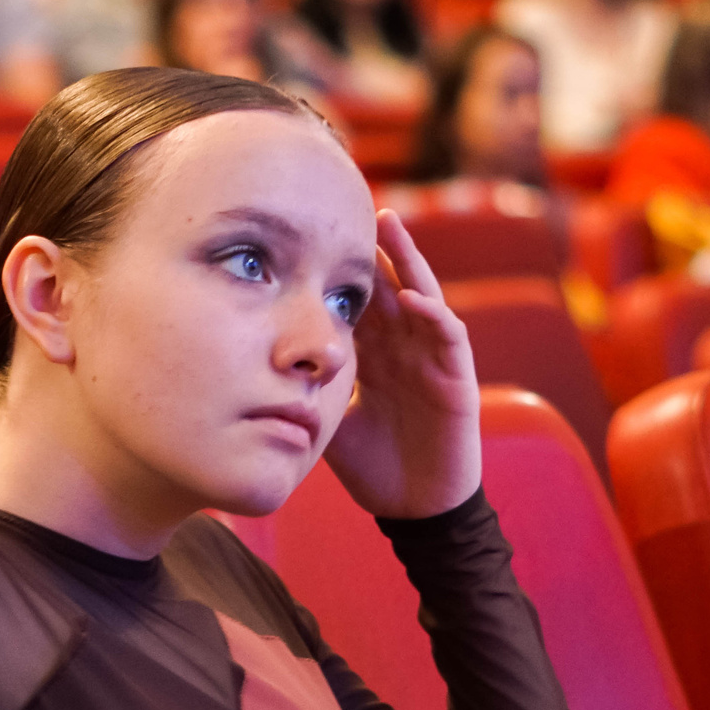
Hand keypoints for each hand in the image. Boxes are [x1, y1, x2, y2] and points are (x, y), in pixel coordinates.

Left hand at [321, 208, 483, 520]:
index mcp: (374, 355)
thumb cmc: (376, 466)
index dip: (335, 269)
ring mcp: (432, 360)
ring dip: (406, 260)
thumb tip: (253, 382)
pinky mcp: (457, 380)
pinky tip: (411, 296)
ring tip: (386, 225)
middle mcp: (403, 348)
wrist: (416, 507)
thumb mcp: (328, 423)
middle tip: (344, 202)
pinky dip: (433, 314)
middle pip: (385, 284)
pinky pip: (448, 338)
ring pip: (421, 295)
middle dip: (369, 246)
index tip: (305, 233)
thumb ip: (304, 395)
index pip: (355, 301)